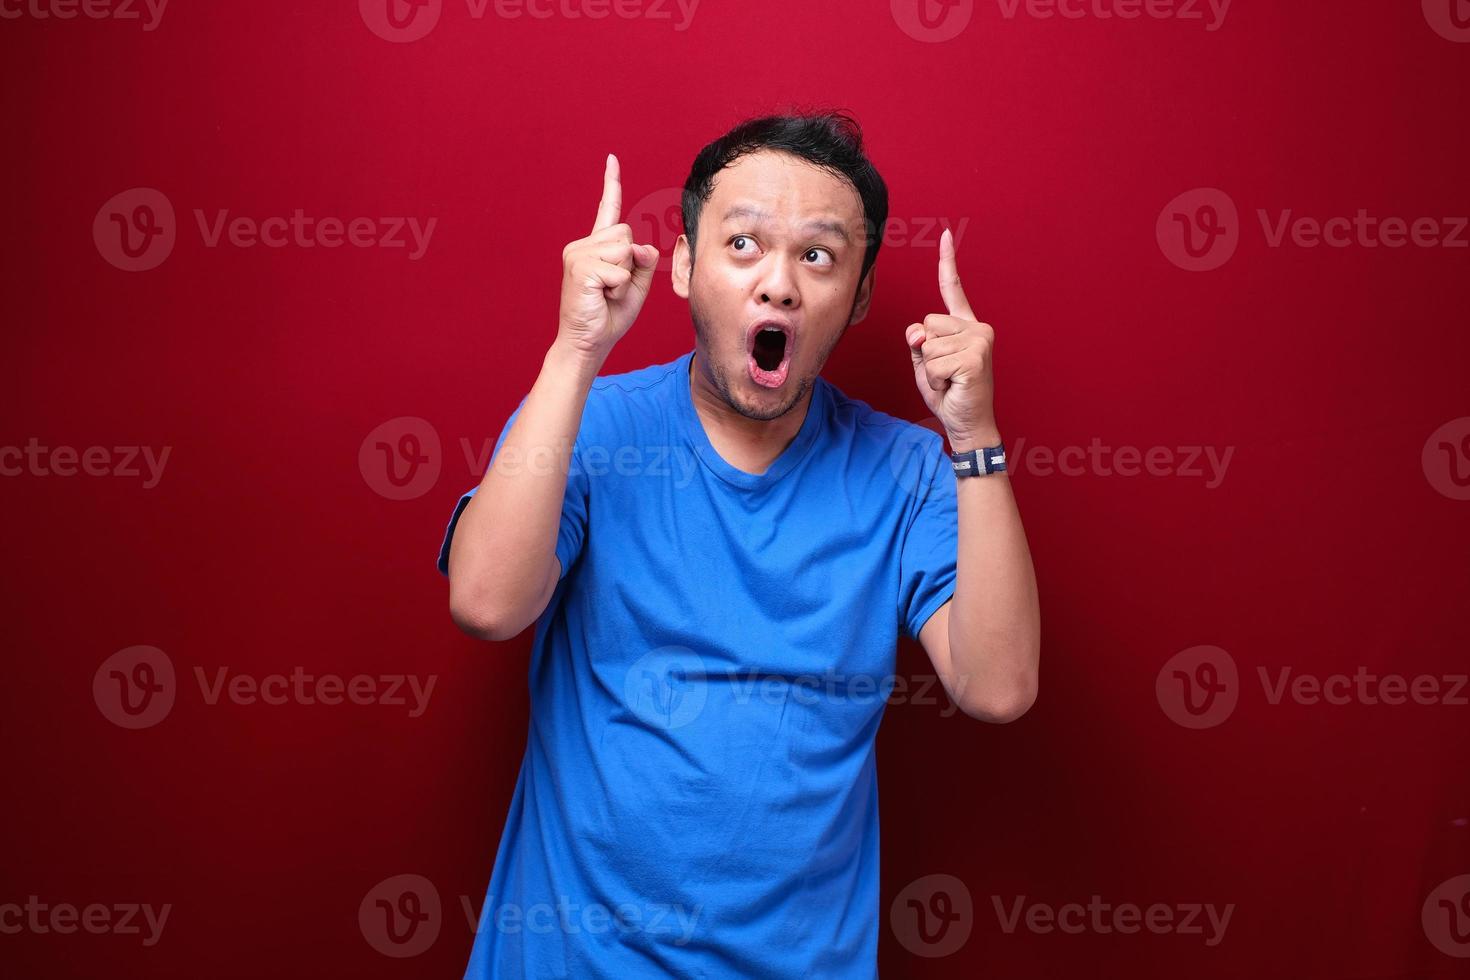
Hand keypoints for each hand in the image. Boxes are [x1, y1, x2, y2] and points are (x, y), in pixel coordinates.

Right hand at [556, 154, 659, 360]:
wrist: (588, 342)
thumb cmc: (609, 316)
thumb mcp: (636, 287)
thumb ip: (644, 263)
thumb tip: (645, 246)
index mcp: (597, 247)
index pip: (608, 210)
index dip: (611, 184)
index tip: (612, 159)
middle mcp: (584, 245)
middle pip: (626, 233)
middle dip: (631, 263)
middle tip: (613, 288)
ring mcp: (578, 254)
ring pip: (624, 249)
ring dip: (624, 278)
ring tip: (606, 293)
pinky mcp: (579, 267)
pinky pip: (618, 269)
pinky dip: (618, 288)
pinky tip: (602, 297)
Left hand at [904, 227, 998, 452]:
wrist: (967, 423)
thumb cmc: (948, 392)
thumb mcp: (925, 363)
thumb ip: (918, 341)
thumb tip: (918, 333)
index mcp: (965, 325)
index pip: (952, 290)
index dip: (947, 262)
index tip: (945, 234)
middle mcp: (976, 328)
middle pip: (926, 324)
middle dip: (925, 353)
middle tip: (944, 373)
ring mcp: (979, 341)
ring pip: (928, 346)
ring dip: (930, 371)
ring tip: (949, 381)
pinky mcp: (975, 358)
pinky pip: (933, 364)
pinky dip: (935, 381)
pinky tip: (951, 387)